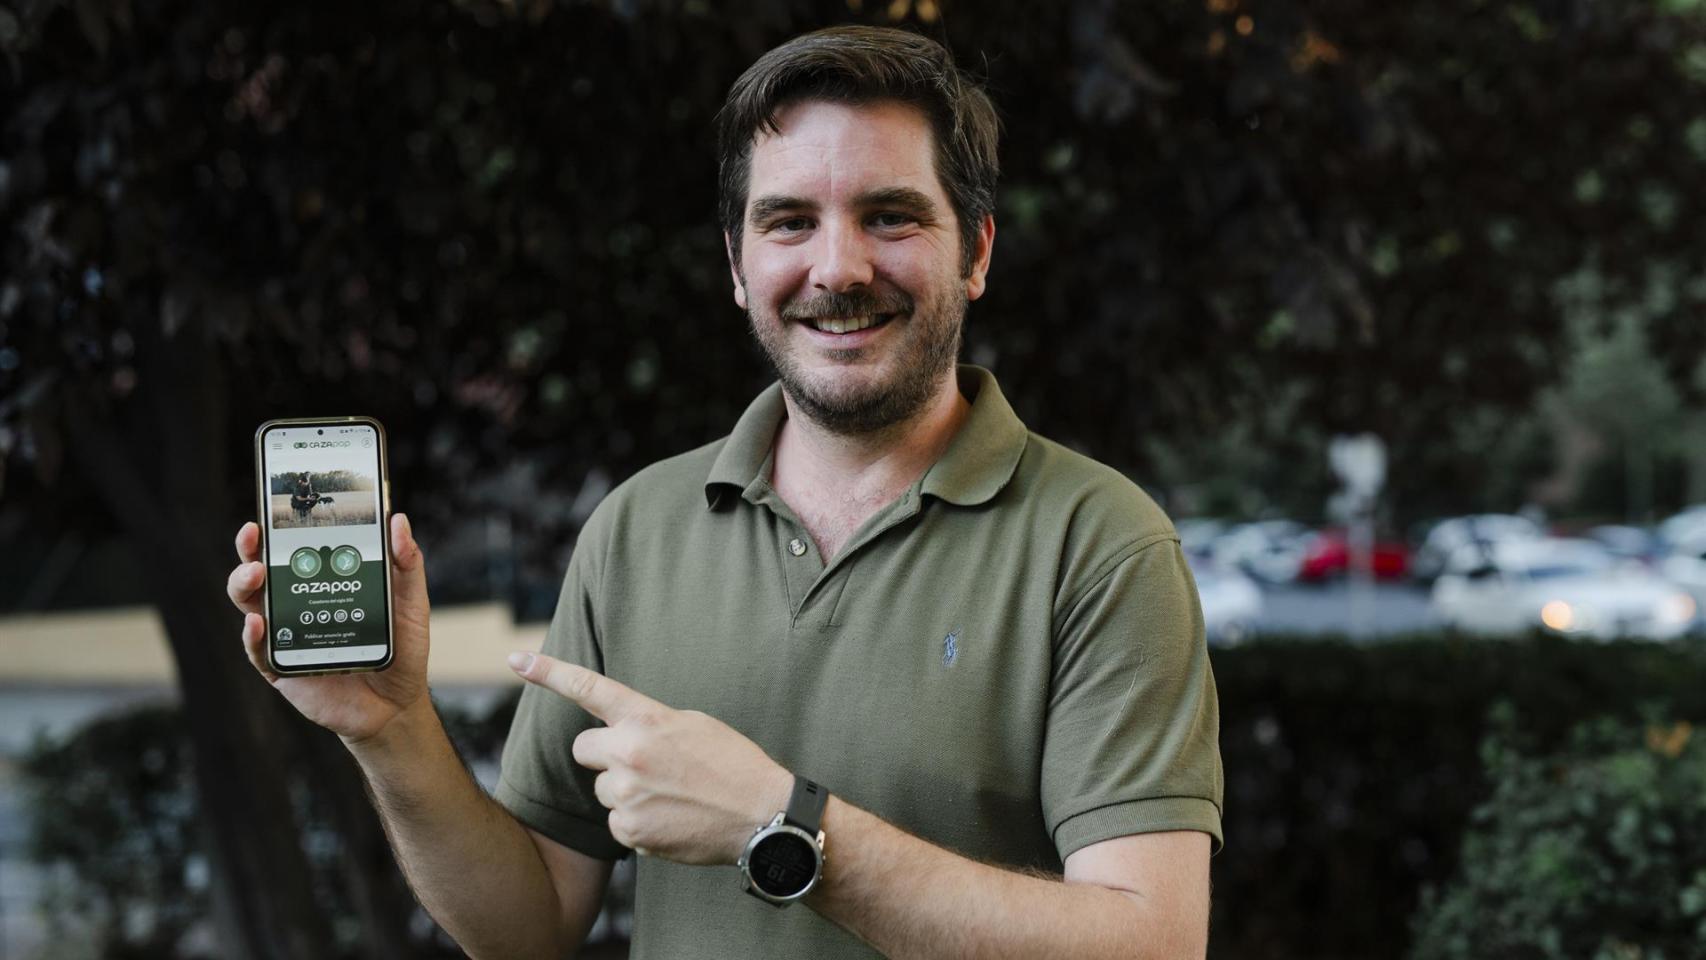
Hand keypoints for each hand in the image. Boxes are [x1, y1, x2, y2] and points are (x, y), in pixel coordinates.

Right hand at [226, 514, 431, 743]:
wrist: (396, 705)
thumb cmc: (402, 650)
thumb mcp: (411, 604)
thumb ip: (406, 565)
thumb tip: (398, 521)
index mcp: (324, 583)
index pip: (293, 550)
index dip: (276, 530)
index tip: (270, 511)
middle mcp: (299, 605)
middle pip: (261, 573)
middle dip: (250, 551)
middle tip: (254, 536)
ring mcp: (287, 636)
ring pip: (250, 606)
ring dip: (244, 586)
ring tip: (256, 574)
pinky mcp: (282, 669)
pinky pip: (259, 651)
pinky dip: (254, 636)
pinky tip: (258, 623)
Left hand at [509, 653, 791, 865]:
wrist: (761, 815)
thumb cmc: (733, 765)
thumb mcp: (693, 725)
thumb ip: (649, 724)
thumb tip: (620, 737)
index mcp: (647, 718)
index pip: (589, 688)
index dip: (549, 672)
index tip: (516, 660)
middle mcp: (629, 751)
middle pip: (584, 748)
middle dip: (606, 755)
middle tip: (645, 765)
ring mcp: (626, 792)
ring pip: (602, 788)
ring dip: (625, 792)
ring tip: (669, 796)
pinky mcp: (628, 829)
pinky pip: (616, 822)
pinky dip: (638, 823)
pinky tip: (671, 819)